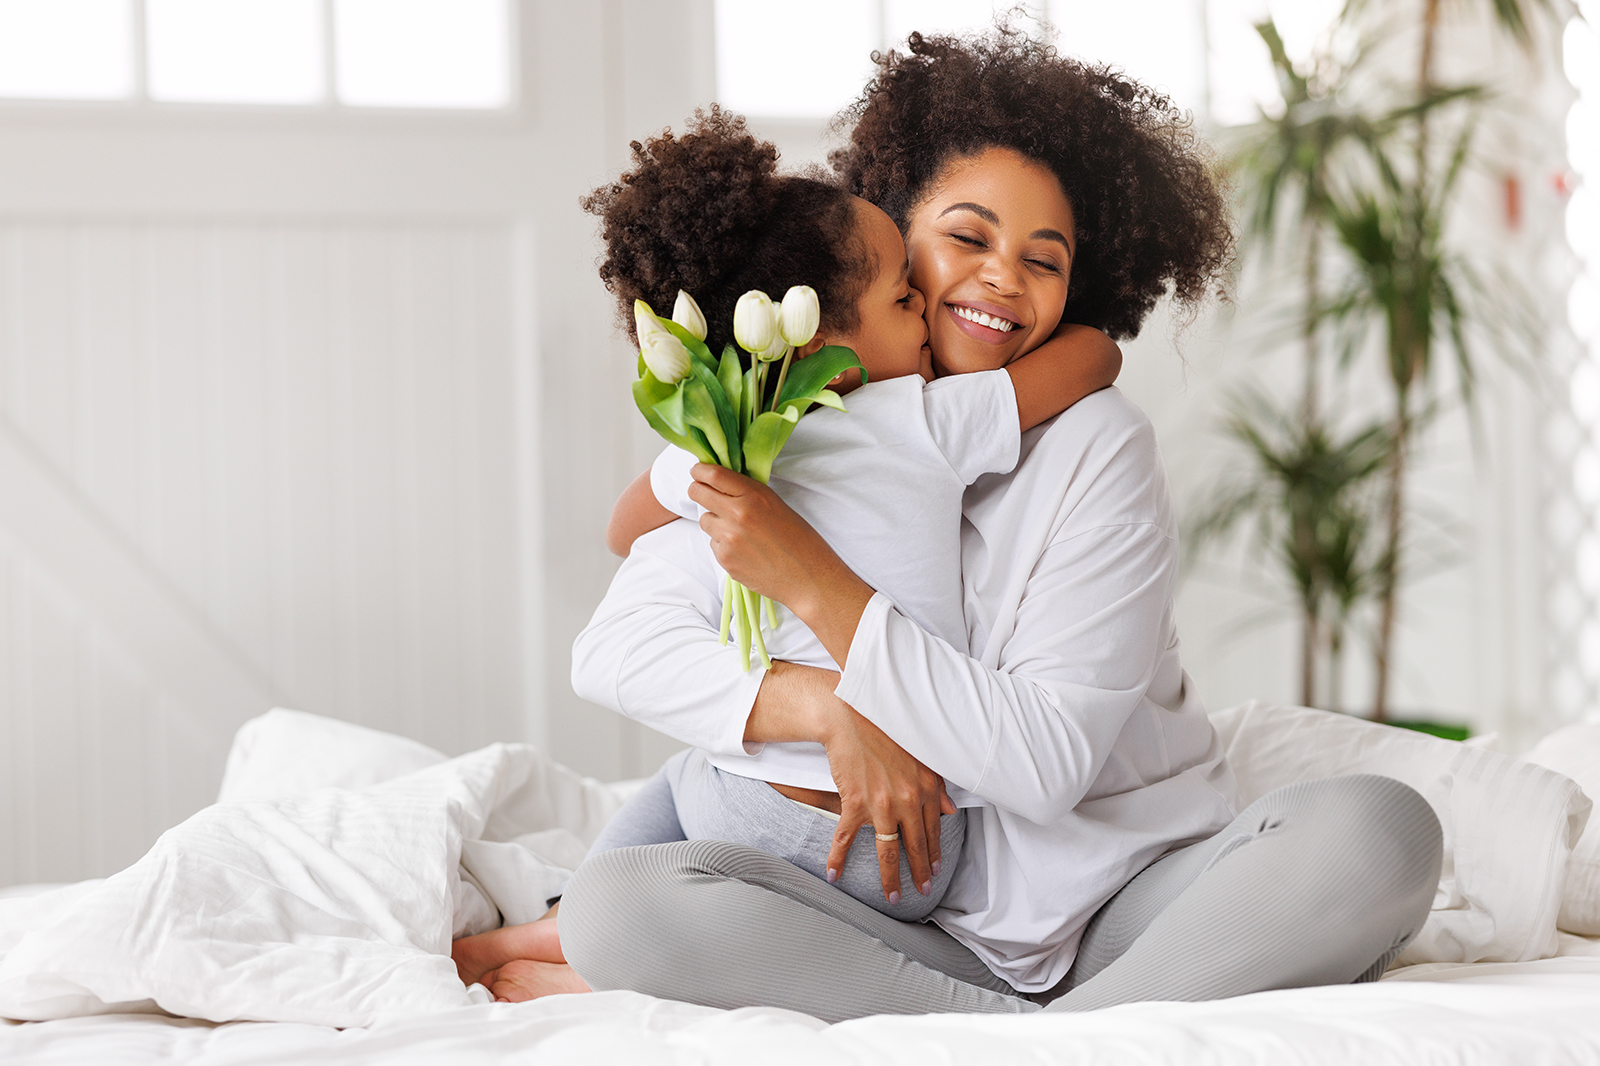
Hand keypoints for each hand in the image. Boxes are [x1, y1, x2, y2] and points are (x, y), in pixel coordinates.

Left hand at [688, 464, 872, 666]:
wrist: (807, 577)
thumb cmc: (799, 539)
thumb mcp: (776, 504)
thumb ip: (747, 493)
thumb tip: (720, 484)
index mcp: (754, 496)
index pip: (713, 475)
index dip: (700, 471)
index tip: (697, 472)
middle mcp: (737, 515)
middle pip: (697, 493)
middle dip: (698, 491)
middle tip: (703, 493)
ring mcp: (728, 539)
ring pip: (704, 521)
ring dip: (715, 521)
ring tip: (739, 530)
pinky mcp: (725, 560)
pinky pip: (713, 544)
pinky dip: (723, 544)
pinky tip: (745, 550)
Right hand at [818, 699, 958, 904]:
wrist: (850, 716)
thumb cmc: (884, 731)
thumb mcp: (920, 757)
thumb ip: (936, 787)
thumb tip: (950, 810)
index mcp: (924, 788)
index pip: (933, 829)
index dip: (934, 852)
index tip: (934, 870)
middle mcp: (907, 799)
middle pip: (915, 845)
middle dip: (919, 873)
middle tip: (921, 890)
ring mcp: (881, 804)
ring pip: (888, 851)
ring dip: (890, 878)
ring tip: (893, 897)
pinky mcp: (855, 802)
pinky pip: (847, 838)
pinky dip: (838, 858)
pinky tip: (834, 874)